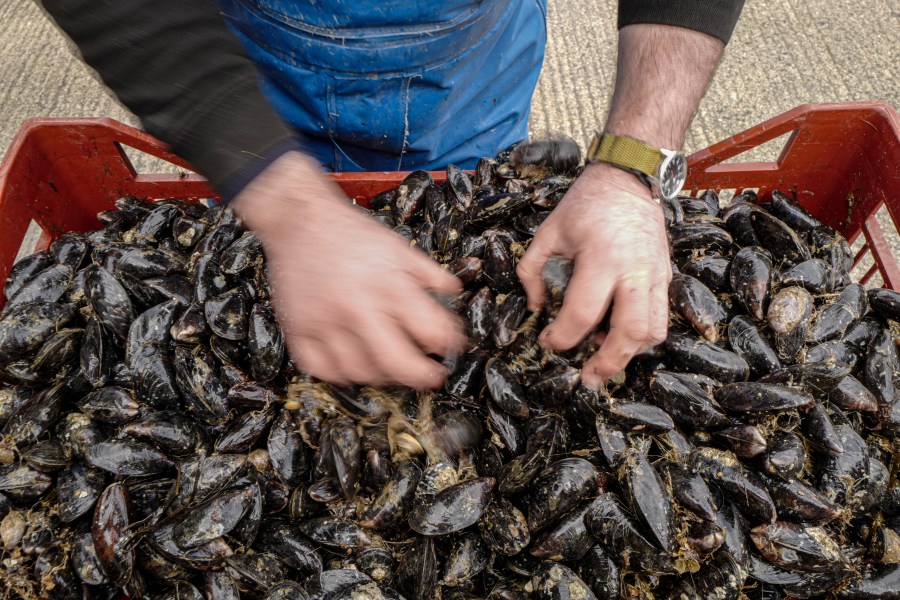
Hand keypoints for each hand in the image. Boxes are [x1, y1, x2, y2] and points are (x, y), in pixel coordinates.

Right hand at [231, 152, 464, 388]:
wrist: (300, 220)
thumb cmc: (352, 233)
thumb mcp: (398, 246)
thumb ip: (428, 273)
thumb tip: (454, 293)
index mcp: (388, 285)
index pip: (430, 332)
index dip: (446, 344)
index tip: (448, 347)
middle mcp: (357, 307)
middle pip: (397, 363)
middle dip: (421, 376)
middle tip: (429, 376)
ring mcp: (324, 322)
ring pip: (359, 373)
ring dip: (381, 376)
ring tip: (390, 366)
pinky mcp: (298, 330)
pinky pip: (322, 370)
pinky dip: (341, 374)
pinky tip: (353, 363)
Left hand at [517, 162, 670, 387]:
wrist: (629, 179)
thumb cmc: (585, 204)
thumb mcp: (548, 231)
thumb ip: (531, 270)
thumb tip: (535, 308)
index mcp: (602, 259)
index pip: (583, 314)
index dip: (561, 337)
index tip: (548, 341)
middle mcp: (635, 271)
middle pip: (629, 333)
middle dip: (607, 362)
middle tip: (587, 376)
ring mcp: (656, 275)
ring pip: (653, 331)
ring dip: (630, 354)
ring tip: (605, 362)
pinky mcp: (666, 277)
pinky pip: (661, 318)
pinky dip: (643, 336)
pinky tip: (619, 338)